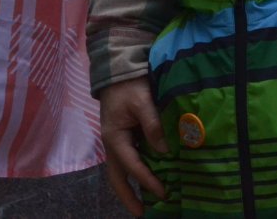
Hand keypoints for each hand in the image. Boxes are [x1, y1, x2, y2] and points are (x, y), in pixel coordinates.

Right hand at [98, 77, 166, 215]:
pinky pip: (127, 161)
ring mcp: (116, 142)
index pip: (132, 166)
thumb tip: (164, 151)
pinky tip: (147, 178)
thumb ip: (153, 125)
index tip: (163, 193)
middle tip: (142, 213)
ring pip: (120, 172)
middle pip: (117, 178)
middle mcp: (112, 144)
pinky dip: (135, 173)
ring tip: (144, 203)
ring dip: (130, 188)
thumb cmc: (130, 86)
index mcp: (115, 138)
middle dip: (128, 197)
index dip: (147, 181)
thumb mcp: (142, 102)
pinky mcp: (123, 138)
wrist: (118, 72)